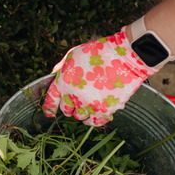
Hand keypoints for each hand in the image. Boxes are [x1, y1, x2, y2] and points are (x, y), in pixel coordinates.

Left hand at [42, 28, 158, 125]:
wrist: (125, 57)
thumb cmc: (99, 52)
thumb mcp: (73, 54)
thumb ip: (60, 68)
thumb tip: (53, 77)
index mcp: (64, 82)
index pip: (50, 101)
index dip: (48, 108)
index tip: (49, 113)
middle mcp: (74, 96)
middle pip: (66, 110)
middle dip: (69, 106)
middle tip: (76, 100)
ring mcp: (89, 105)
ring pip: (79, 117)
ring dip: (81, 113)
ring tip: (87, 105)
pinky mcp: (105, 110)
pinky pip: (95, 122)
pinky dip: (93, 120)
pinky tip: (94, 115)